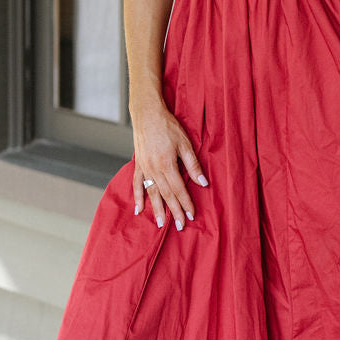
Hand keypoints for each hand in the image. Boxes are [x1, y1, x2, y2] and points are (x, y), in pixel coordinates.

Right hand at [131, 99, 208, 230]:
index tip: (191, 215)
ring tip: (160, 223)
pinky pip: (137, 184)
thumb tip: (203, 182)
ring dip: (156, 209)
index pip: (179, 189)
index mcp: (167, 164)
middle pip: (166, 195)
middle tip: (179, 226)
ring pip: (151, 193)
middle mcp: (154, 169)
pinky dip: (137, 197)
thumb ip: (193, 165)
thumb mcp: (185, 143)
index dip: (186, 203)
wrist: (147, 114)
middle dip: (174, 211)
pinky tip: (139, 209)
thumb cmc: (168, 126)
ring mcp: (144, 168)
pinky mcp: (138, 165)